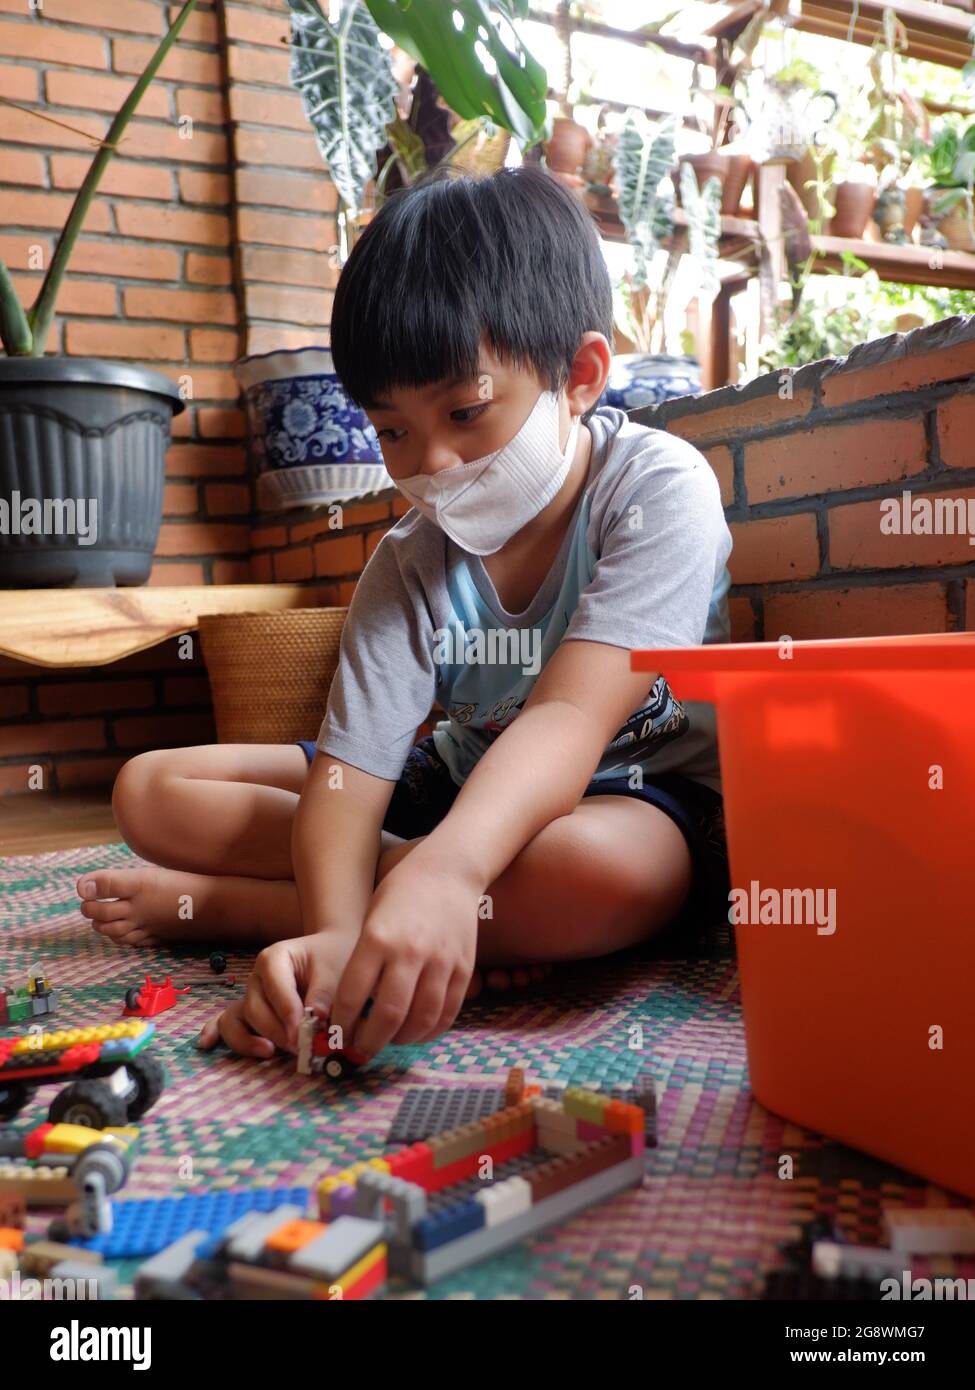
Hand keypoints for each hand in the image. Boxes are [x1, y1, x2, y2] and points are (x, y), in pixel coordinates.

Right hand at [197, 931, 354, 1058]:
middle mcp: (256, 978)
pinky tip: (207, 1044)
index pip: (275, 989)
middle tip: (301, 1047)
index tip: (304, 1034)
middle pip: (255, 1010)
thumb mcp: (336, 971)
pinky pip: (226, 1022)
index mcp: (274, 959)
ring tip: (269, 1052)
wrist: (331, 953)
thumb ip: (324, 995)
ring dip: (250, 1040)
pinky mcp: (248, 1011)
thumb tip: (316, 1021)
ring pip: (237, 1020)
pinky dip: (215, 1032)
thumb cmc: (333, 960)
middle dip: (277, 1032)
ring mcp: (249, 995)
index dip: (288, 1014)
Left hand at [331, 858, 481, 1057]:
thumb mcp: (370, 920)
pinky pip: (448, 1012)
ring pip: (421, 1020)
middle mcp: (410, 952)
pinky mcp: (464, 967)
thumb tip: (352, 1011)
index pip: (353, 996)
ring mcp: (442, 961)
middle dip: (369, 1042)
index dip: (342, 1024)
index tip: (337, 1035)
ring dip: (401, 1040)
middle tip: (359, 1050)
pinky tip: (416, 1032)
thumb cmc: (400, 894)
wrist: (447, 871)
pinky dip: (430, 1031)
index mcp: (378, 939)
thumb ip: (364, 963)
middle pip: (388, 1016)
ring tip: (388, 1042)